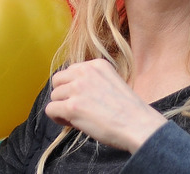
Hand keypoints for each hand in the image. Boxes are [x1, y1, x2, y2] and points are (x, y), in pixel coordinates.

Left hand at [45, 59, 167, 153]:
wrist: (139, 125)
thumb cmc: (129, 110)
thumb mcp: (112, 82)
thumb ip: (93, 81)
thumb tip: (72, 90)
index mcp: (97, 64)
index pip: (71, 71)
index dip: (73, 87)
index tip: (84, 99)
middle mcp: (85, 72)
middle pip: (58, 80)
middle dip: (64, 95)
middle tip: (77, 108)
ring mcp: (78, 89)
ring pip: (54, 96)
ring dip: (62, 108)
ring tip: (78, 117)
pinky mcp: (72, 107)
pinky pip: (50, 110)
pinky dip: (58, 118)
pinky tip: (72, 123)